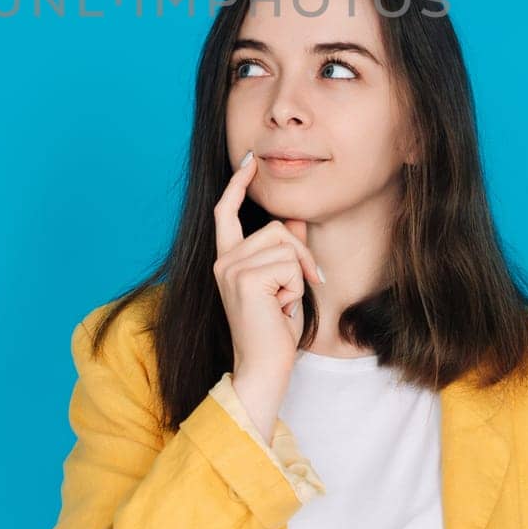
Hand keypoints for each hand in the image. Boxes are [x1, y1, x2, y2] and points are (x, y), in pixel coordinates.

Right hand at [213, 151, 321, 379]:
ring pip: (285, 244)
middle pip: (276, 228)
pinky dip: (296, 287)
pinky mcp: (244, 278)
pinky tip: (282, 309)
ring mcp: (230, 268)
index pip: (226, 212)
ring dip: (298, 273)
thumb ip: (283, 250)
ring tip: (285, 303)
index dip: (238, 184)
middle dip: (301, 254)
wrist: (263, 368)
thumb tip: (293, 219)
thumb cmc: (274, 331)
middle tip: (304, 287)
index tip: (250, 161)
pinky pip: (288, 265)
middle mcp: (223, 261)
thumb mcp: (282, 284)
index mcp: (226, 260)